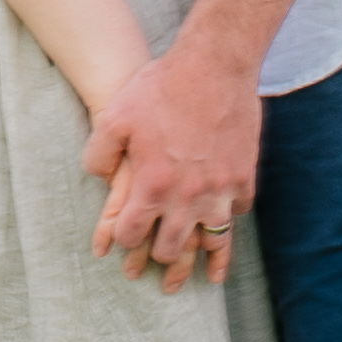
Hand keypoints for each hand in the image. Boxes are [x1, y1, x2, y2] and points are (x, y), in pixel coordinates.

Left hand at [86, 12, 265, 277]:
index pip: (133, 235)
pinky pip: (238, 211)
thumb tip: (98, 178)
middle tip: (157, 263)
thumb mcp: (116, 115)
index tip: (123, 242)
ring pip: (212, 241)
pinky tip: (226, 224)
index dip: (124, 240)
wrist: (216, 63)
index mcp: (152, 186)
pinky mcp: (244, 176)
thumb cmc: (162, 86)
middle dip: (160, 257)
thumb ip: (99, 153)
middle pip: (171, 248)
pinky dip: (230, 219)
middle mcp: (187, 196)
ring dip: (203, 259)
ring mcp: (220, 189)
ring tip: (201, 278)